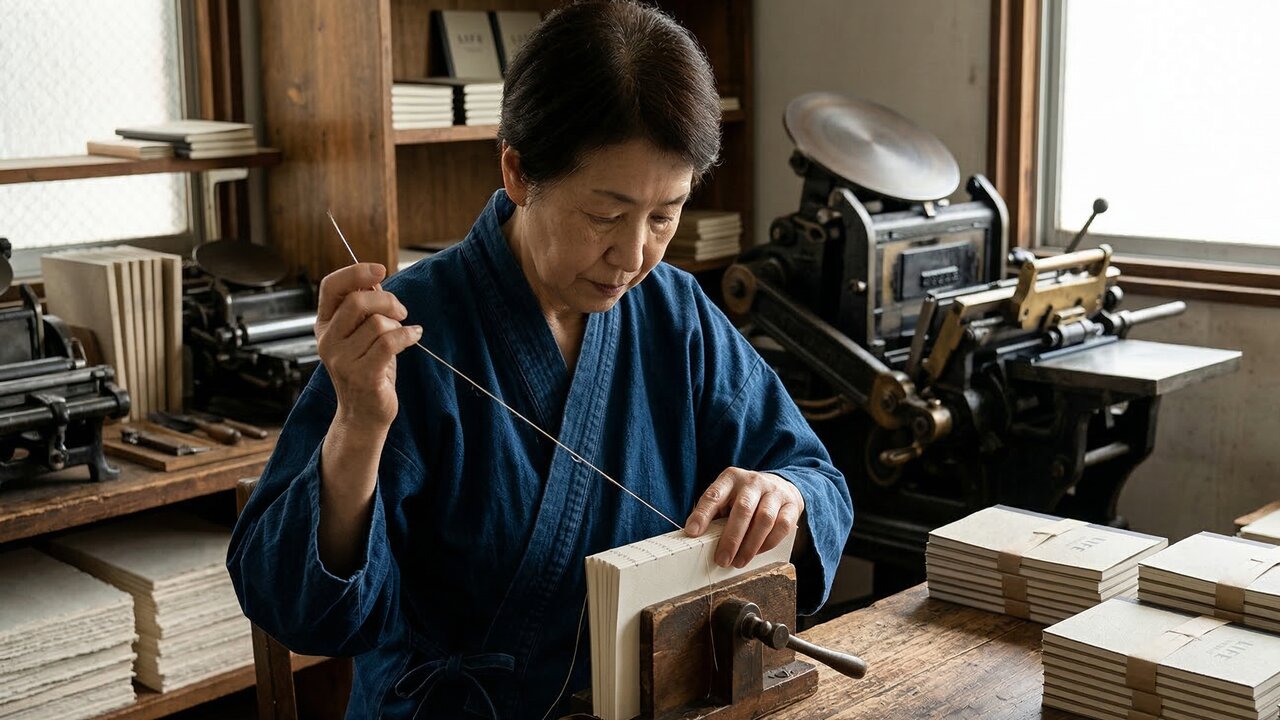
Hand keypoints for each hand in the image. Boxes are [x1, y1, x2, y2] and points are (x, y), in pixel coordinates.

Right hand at [315, 263, 421, 430]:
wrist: (364, 414)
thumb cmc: (368, 369)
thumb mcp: (362, 335)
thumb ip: (365, 309)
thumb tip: (376, 280)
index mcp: (324, 325)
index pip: (330, 287)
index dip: (355, 273)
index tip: (380, 269)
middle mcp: (327, 341)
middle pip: (357, 302)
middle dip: (387, 301)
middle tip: (401, 312)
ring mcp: (341, 360)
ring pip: (377, 324)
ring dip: (398, 326)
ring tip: (402, 335)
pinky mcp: (362, 375)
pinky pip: (390, 342)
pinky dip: (408, 336)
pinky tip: (415, 336)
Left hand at [684, 468, 804, 568]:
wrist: (780, 486)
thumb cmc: (746, 498)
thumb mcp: (728, 498)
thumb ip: (715, 515)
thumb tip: (698, 539)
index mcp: (731, 478)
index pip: (714, 495)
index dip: (702, 514)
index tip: (692, 532)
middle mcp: (752, 482)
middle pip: (742, 509)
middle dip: (731, 538)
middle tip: (722, 559)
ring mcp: (774, 492)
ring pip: (764, 519)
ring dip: (750, 545)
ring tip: (738, 562)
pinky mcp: (791, 505)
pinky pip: (782, 526)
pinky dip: (768, 543)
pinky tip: (757, 552)